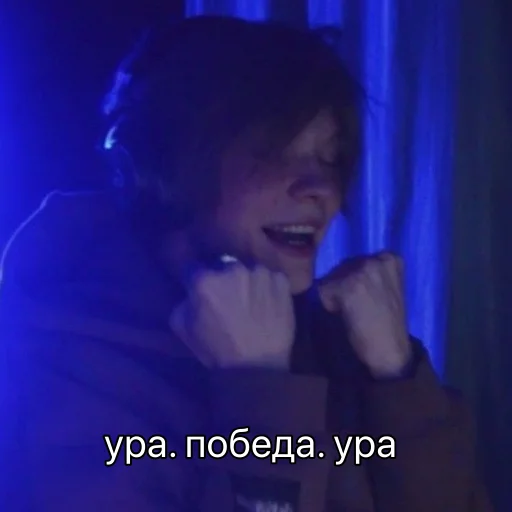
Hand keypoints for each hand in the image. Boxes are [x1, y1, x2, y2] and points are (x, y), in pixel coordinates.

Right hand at [169, 264, 294, 368]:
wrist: (257, 367)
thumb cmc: (216, 349)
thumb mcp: (182, 327)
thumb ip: (183, 301)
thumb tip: (192, 292)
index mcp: (205, 278)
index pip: (193, 266)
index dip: (195, 279)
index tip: (200, 290)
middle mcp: (233, 267)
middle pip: (223, 265)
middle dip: (223, 277)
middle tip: (228, 297)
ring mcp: (260, 272)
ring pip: (249, 270)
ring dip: (247, 281)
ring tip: (250, 302)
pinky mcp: (281, 280)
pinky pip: (270, 279)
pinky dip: (268, 288)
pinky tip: (267, 305)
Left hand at [318, 252, 411, 377]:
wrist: (391, 351)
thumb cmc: (385, 323)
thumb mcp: (385, 288)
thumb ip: (369, 274)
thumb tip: (338, 269)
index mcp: (390, 258)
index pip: (355, 261)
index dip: (353, 281)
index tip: (366, 298)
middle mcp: (377, 259)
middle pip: (341, 267)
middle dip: (342, 286)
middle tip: (359, 307)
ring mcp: (363, 270)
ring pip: (331, 278)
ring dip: (335, 295)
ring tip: (354, 312)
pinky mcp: (349, 285)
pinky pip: (323, 289)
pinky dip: (329, 304)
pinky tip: (347, 315)